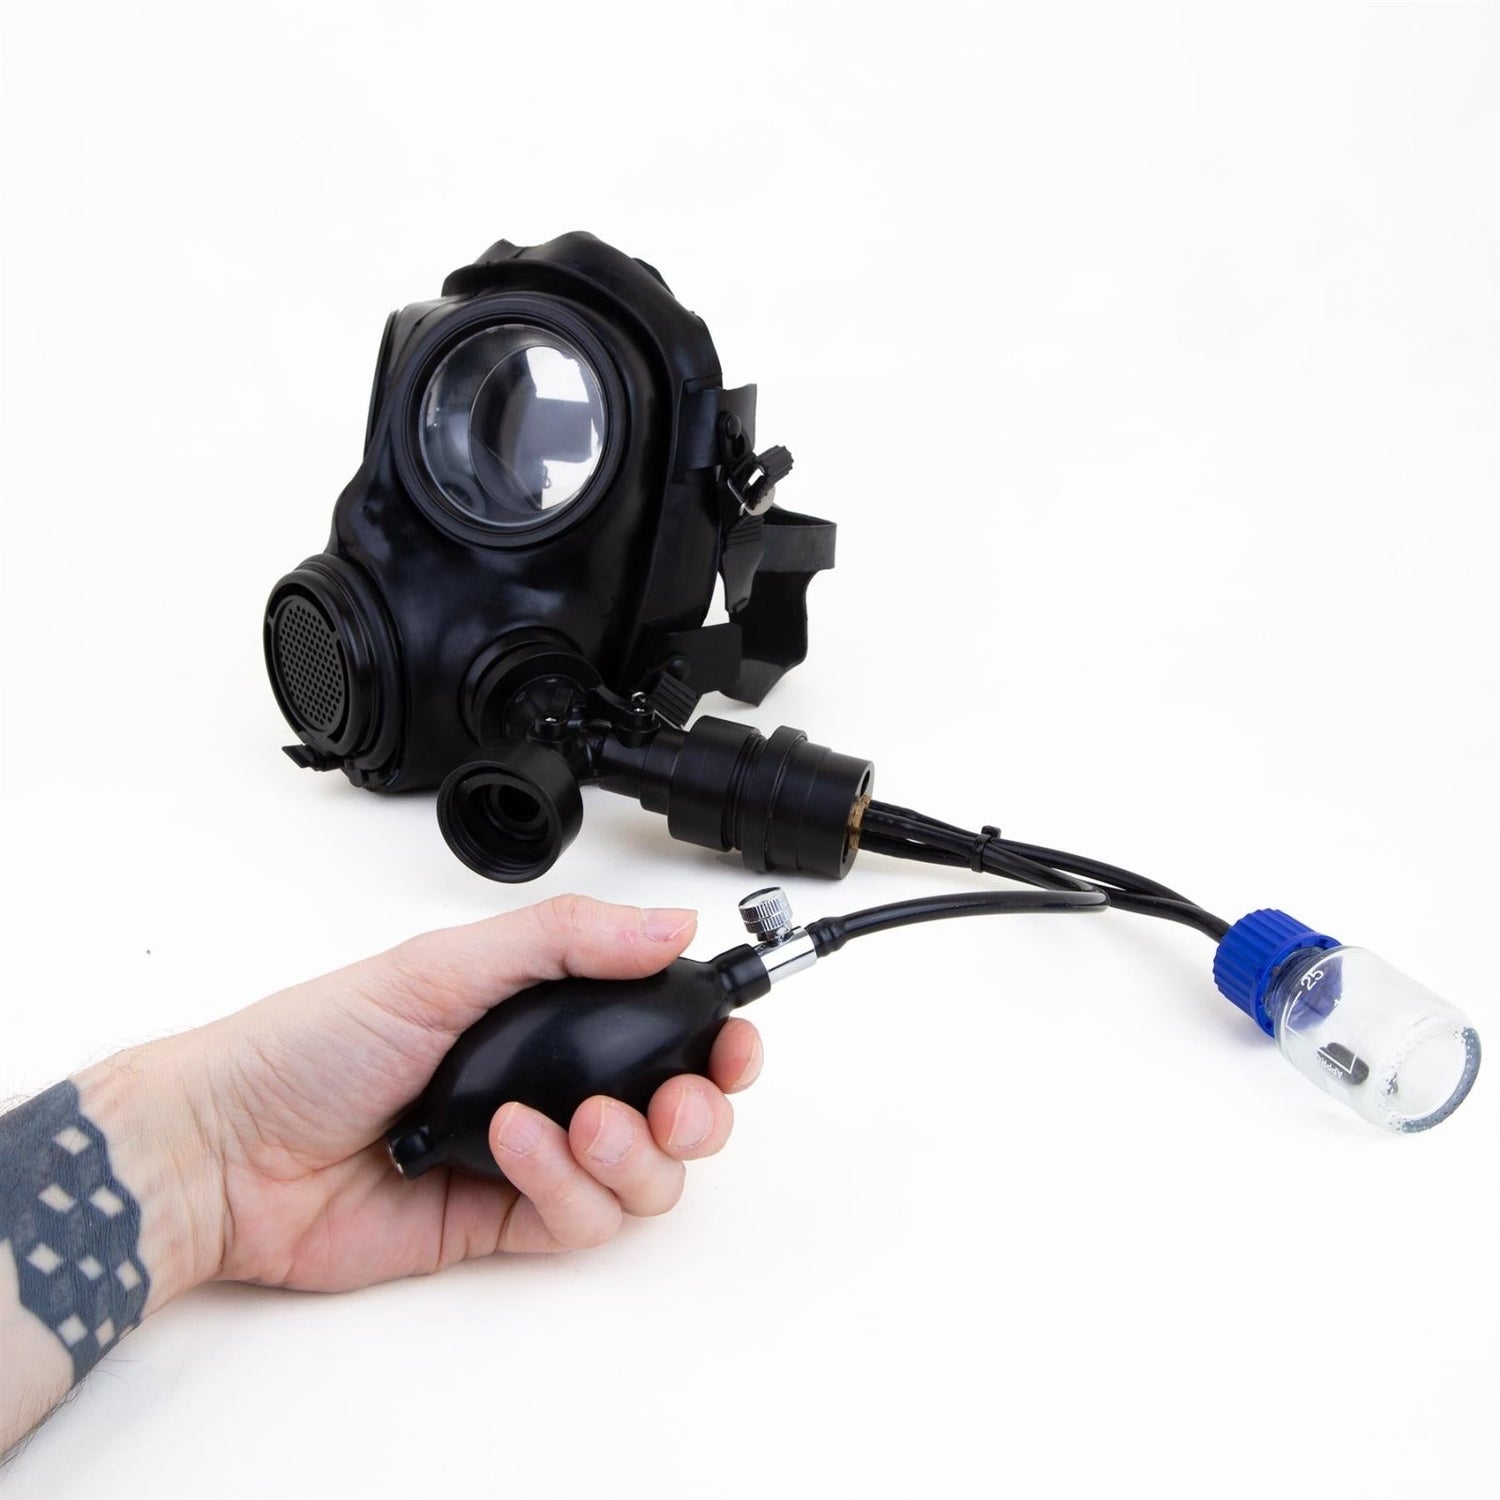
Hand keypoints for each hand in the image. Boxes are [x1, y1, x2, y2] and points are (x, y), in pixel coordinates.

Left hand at [82, 896, 761, 1298]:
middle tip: (682, 1101)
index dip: (719, 1037)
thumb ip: (566, 940)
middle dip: (700, 1110)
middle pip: (678, 1110)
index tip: (736, 1041)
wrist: (230, 1149)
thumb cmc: (315, 1043)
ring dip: (631, 1152)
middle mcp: (553, 1082)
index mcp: (545, 1009)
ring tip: (578, 1123)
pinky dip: (567, 1187)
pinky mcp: (507, 1221)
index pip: (664, 1023)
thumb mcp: (444, 963)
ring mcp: (535, 1157)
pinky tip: (516, 1147)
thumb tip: (670, 922)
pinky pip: (584, 1220)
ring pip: (644, 1176)